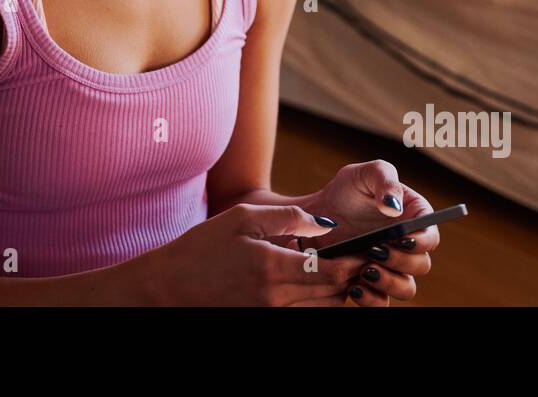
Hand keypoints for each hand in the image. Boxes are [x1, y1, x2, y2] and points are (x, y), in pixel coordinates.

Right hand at [143, 203, 380, 305]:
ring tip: (343, 268)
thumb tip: (326, 225)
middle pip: (335, 294)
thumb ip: (288, 218)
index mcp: (272, 268)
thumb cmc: (204, 247)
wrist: (170, 286)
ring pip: (324, 308)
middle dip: (354, 276)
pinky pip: (305, 312)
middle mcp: (275, 298)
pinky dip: (318, 300)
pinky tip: (316, 282)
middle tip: (364, 256)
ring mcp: (271, 314)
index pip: (333, 272)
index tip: (367, 248)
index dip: (356, 261)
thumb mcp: (242, 218)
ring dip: (339, 291)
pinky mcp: (266, 320)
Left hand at [303, 160, 439, 305]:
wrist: (315, 217)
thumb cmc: (344, 191)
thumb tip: (394, 207)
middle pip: (422, 265)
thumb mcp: (363, 174)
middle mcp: (406, 247)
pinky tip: (355, 285)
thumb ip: (384, 180)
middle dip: (401, 261)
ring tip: (365, 270)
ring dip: (389, 283)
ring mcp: (390, 268)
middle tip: (376, 251)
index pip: (431, 236)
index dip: (422, 241)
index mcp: (412, 218)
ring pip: (406, 288)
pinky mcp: (372, 285)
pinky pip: (381, 302)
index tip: (402, 239)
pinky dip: (371, 298)